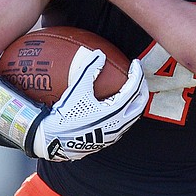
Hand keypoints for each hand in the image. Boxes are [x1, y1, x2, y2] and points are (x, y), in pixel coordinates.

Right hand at [29, 46, 148, 160]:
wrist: (54, 142)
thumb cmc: (65, 116)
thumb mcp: (76, 91)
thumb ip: (88, 70)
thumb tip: (99, 54)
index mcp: (115, 111)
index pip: (134, 88)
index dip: (137, 73)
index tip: (135, 63)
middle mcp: (119, 124)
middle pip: (140, 103)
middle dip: (141, 87)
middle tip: (136, 75)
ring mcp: (115, 134)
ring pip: (133, 115)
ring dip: (134, 100)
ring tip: (129, 89)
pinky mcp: (108, 140)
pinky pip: (124, 123)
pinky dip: (126, 110)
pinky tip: (115, 105)